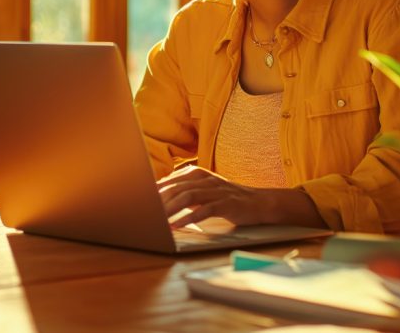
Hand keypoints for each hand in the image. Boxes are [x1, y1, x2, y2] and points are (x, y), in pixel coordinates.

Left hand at [156, 166, 327, 229]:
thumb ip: (184, 191)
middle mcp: (206, 179)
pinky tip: (178, 226)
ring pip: (188, 196)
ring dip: (170, 209)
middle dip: (158, 201)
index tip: (139, 201)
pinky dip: (189, 218)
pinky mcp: (227, 203)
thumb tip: (158, 197)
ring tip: (157, 220)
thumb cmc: (228, 199)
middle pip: (177, 187)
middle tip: (143, 213)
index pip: (170, 180)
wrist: (260, 202)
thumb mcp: (204, 191)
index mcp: (198, 174)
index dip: (154, 190)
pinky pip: (205, 210)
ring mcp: (217, 191)